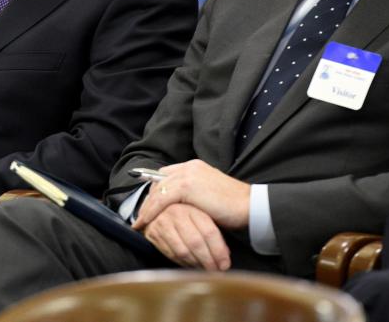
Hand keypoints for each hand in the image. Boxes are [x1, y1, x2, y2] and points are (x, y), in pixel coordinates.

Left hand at [133, 159, 250, 230]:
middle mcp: (189, 167)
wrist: (248, 206)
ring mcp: (187, 174)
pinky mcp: (187, 186)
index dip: (156, 191)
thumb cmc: (233, 206)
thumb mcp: (208, 195)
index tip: (148, 206)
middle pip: (158, 181)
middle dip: (148, 199)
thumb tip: (178, 206)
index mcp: (194, 167)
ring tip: (140, 222)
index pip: (166, 175)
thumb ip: (193, 194)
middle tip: (141, 216)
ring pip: (157, 190)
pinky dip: (152, 212)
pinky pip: (162, 199)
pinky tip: (146, 222)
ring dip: (146, 208)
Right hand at [140, 203, 230, 269]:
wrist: (158, 205)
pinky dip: (184, 263)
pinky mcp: (153, 233)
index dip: (219, 251)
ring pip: (183, 251)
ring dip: (196, 264)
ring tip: (205, 269)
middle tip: (216, 270)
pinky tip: (192, 265)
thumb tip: (225, 256)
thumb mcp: (201, 214)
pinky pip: (171, 254)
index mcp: (192, 207)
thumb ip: (213, 232)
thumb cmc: (186, 213)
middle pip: (196, 242)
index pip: (209, 232)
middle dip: (208, 260)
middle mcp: (176, 213)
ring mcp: (163, 222)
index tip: (225, 264)